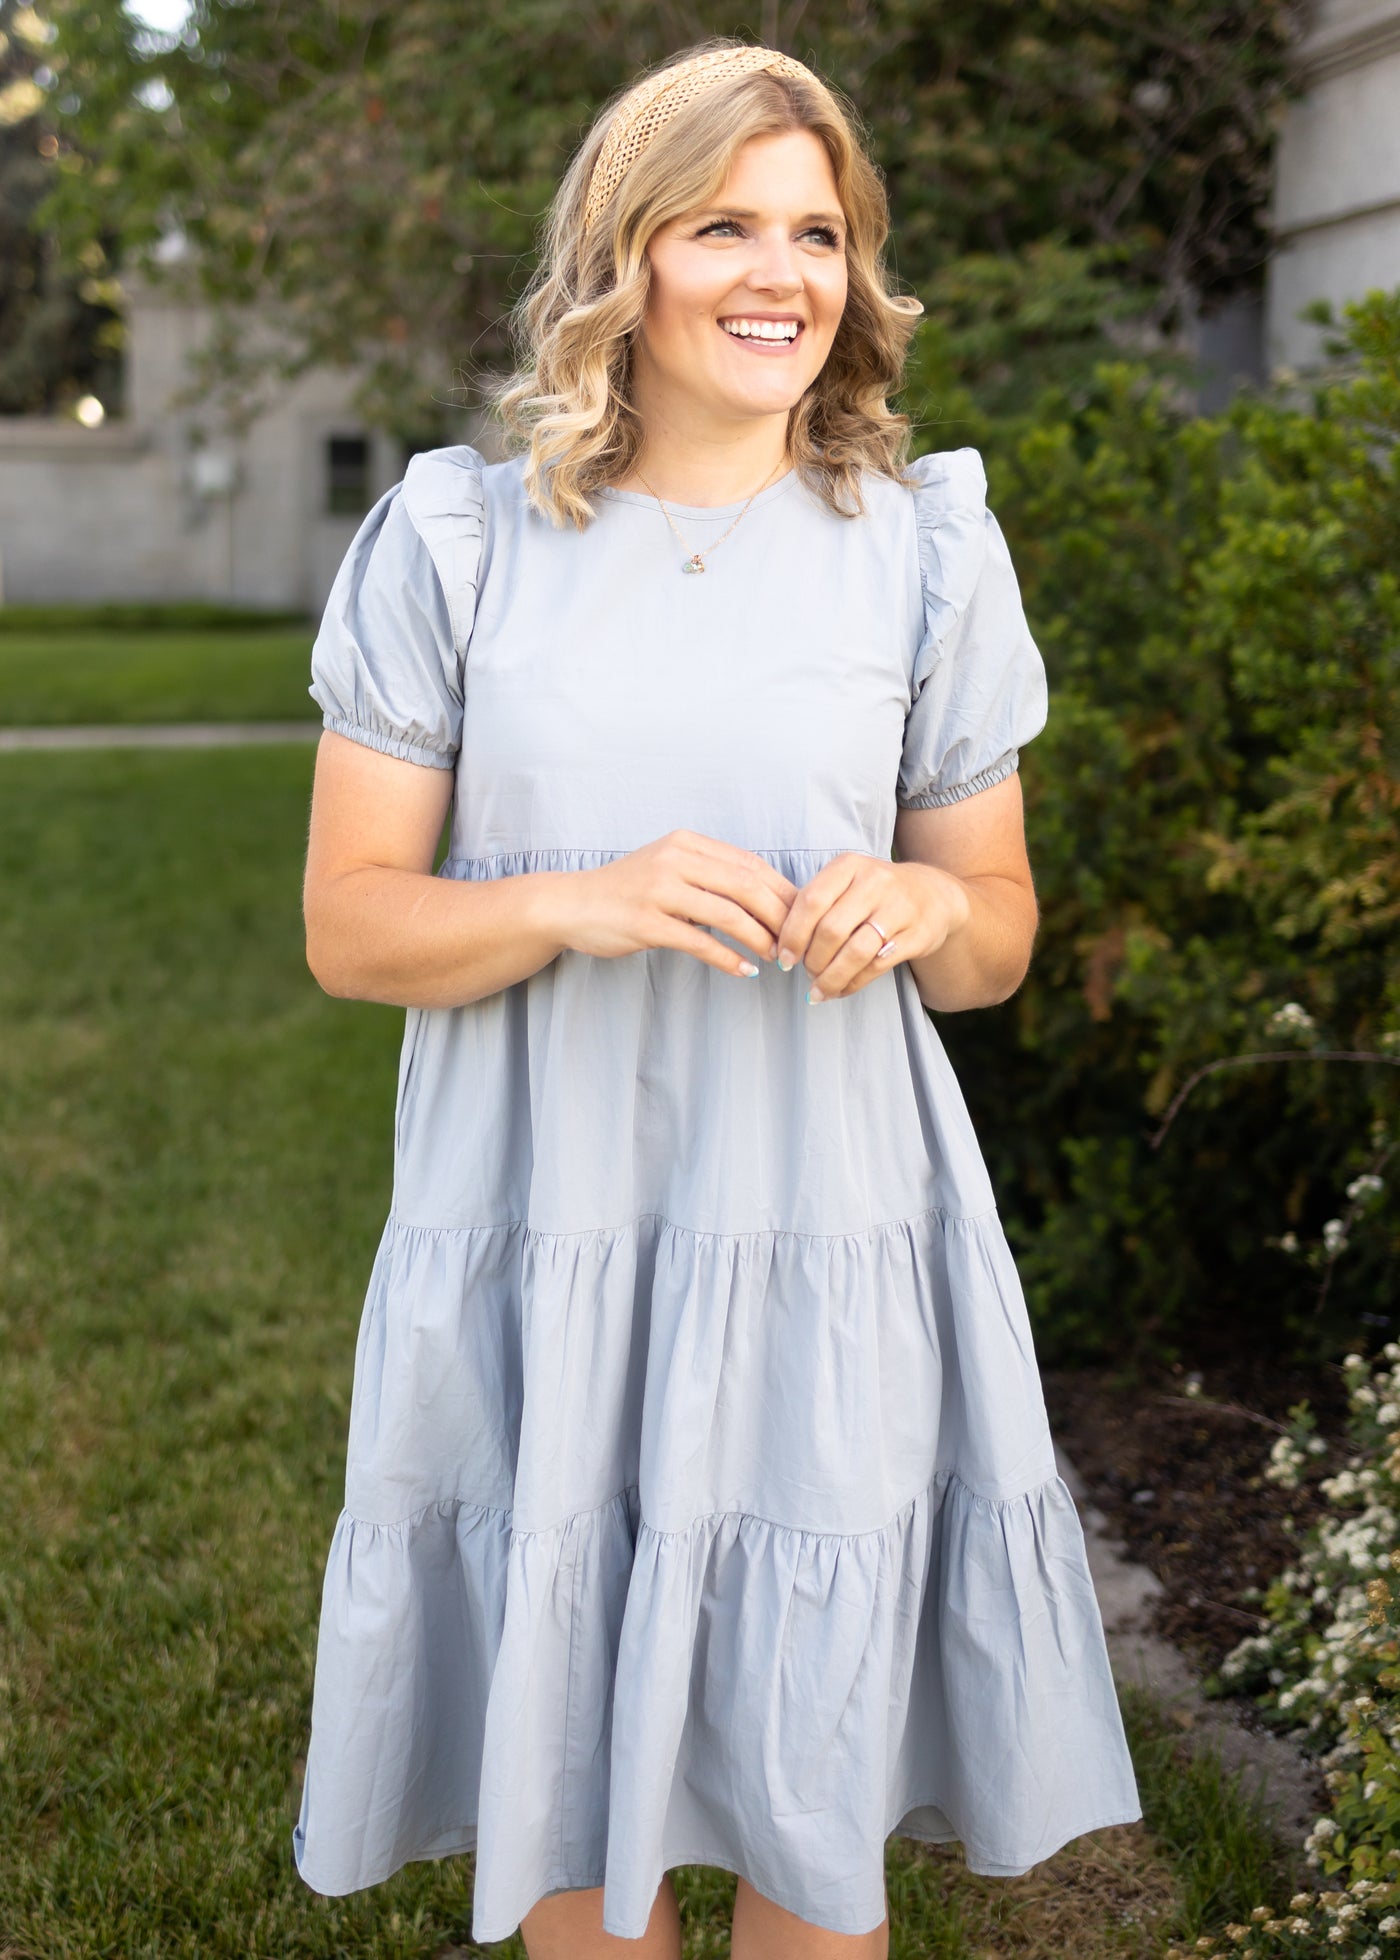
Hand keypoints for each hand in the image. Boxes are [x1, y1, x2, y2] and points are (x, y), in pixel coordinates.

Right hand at [560, 829, 797, 977]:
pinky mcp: (646, 923)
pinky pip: (699, 942)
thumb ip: (708, 873)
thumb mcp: (668, 867)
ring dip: (759, 939)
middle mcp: (674, 860)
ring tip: (775, 957)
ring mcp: (659, 890)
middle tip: (796, 941)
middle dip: (779, 916)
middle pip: (746, 885)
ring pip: (728, 914)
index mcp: (686, 843)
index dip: (782, 891)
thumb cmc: (626, 890)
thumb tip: (763, 896)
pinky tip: (745, 971)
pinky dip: (727, 959)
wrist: (570, 904)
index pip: (749, 864)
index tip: (802, 915)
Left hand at [776, 854, 970, 1000]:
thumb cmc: (875, 892)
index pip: (810, 901)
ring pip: (854, 952)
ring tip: (819, 990)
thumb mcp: (847, 882)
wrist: (934, 895)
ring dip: (831, 978)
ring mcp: (898, 908)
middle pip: (830, 930)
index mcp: (849, 865)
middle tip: (805, 973)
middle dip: (812, 960)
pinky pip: (876, 966)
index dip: (792, 935)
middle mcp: (875, 882)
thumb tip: (780, 944)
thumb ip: (816, 903)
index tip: (783, 958)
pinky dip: (853, 983)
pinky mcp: (915, 935)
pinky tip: (841, 989)